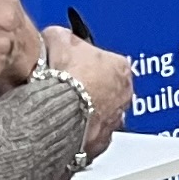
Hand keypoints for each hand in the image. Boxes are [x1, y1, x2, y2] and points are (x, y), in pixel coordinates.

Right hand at [47, 27, 135, 158]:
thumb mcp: (58, 39)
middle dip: (88, 86)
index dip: (83, 60)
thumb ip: (63, 36)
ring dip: (85, 109)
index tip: (70, 62)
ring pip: (100, 112)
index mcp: (120, 67)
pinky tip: (62, 125)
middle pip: (106, 87)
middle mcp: (124, 95)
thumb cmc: (62, 77)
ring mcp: (114, 121)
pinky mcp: (100, 144)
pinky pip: (90, 134)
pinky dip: (78, 130)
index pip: (105, 59)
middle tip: (65, 84)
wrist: (54, 113)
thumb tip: (57, 36)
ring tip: (61, 106)